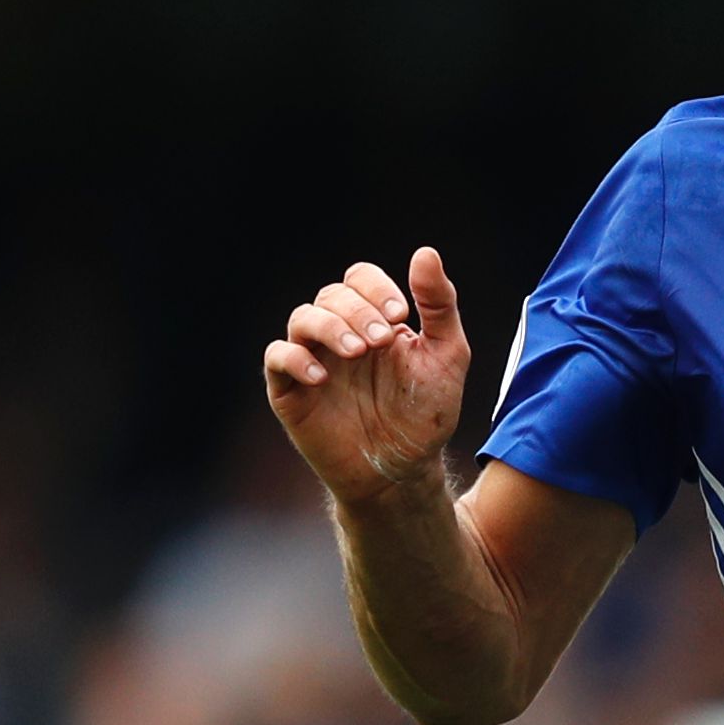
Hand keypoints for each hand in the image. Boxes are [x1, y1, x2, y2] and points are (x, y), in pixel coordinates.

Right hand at [260, 249, 474, 508]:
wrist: (402, 472)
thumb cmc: (423, 415)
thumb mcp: (446, 357)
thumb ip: (439, 306)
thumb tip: (425, 252)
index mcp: (373, 319)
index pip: (359, 278)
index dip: (375, 287)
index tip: (400, 314)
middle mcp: (338, 334)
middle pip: (331, 295)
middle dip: (357, 311)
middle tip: (380, 341)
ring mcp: (312, 360)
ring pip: (302, 318)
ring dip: (329, 327)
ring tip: (357, 352)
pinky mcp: (291, 391)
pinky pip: (277, 357)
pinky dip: (295, 358)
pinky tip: (322, 377)